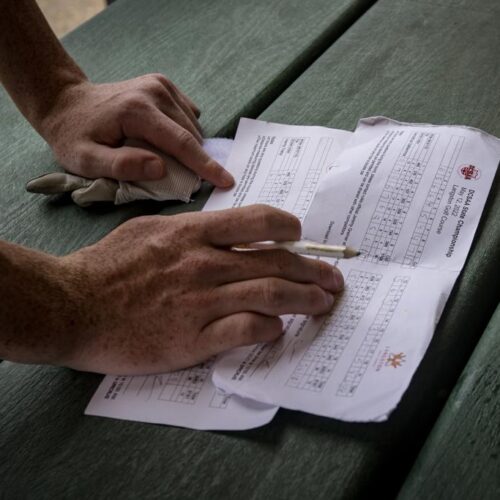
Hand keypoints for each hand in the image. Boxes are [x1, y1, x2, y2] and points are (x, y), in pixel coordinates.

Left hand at [38, 74, 233, 186]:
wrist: (66, 102)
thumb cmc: (74, 136)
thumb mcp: (85, 161)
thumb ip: (122, 166)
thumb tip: (161, 169)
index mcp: (137, 111)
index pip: (182, 143)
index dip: (206, 166)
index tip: (227, 181)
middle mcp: (154, 92)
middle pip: (191, 135)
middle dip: (196, 160)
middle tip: (186, 181)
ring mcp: (160, 85)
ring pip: (192, 125)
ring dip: (190, 146)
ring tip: (170, 160)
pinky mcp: (163, 84)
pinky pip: (188, 113)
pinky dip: (185, 131)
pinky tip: (168, 139)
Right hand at [61, 205, 343, 373]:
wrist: (72, 305)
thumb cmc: (106, 266)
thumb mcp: (147, 230)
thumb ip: (187, 229)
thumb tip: (221, 233)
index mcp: (191, 234)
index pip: (255, 221)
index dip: (287, 227)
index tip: (300, 235)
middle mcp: (202, 263)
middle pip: (274, 262)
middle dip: (311, 269)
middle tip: (331, 277)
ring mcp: (199, 301)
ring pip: (269, 295)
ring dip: (304, 298)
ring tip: (324, 302)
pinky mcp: (192, 338)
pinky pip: (245, 329)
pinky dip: (269, 327)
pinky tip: (278, 328)